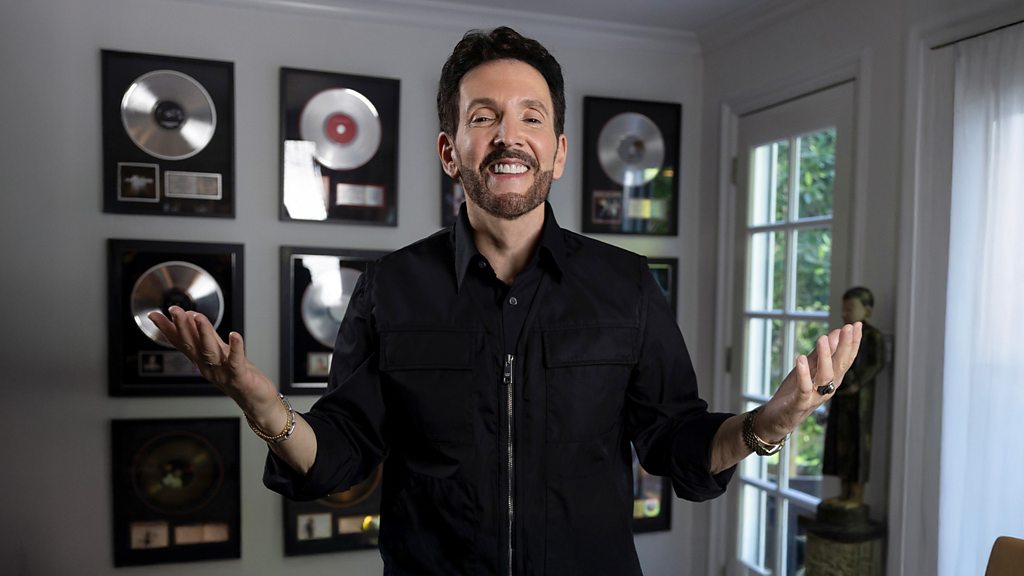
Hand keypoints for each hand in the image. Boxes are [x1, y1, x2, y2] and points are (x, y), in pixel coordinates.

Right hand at [147, 306, 279, 419]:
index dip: (167, 329)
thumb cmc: (239, 377)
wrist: (256, 403)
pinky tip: (234, 334)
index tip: (153, 315)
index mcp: (202, 361)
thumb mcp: (220, 354)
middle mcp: (208, 367)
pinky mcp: (240, 377)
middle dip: (182, 326)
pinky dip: (236, 347)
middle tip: (174, 310)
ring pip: (210, 351)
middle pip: (192, 345)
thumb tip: (191, 316)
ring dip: (204, 333)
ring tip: (198, 317)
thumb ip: (206, 337)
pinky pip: (236, 361)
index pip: (181, 343)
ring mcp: (223, 373)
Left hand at [755, 322, 862, 441]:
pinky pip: (805, 388)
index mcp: (832, 379)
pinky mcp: (800, 403)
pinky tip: (801, 358)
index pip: (846, 359)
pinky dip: (804, 374)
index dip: (853, 343)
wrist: (778, 418)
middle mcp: (828, 388)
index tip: (857, 325)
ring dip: (824, 356)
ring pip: (825, 376)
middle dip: (846, 346)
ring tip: (822, 338)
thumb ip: (820, 354)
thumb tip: (835, 333)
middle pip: (840, 366)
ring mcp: (816, 396)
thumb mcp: (808, 369)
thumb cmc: (794, 393)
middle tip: (849, 328)